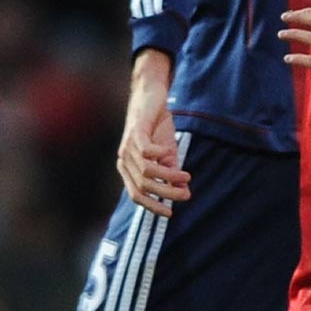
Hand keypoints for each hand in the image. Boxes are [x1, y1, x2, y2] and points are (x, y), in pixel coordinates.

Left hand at [117, 60, 190, 216]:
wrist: (152, 97)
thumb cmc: (158, 127)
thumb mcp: (168, 153)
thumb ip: (172, 172)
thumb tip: (184, 191)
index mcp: (128, 169)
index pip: (136, 195)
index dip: (152, 206)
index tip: (170, 213)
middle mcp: (124, 160)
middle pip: (143, 186)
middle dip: (166, 194)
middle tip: (186, 194)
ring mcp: (127, 147)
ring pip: (146, 171)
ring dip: (168, 176)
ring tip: (186, 176)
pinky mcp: (135, 132)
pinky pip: (147, 152)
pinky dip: (161, 155)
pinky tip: (170, 151)